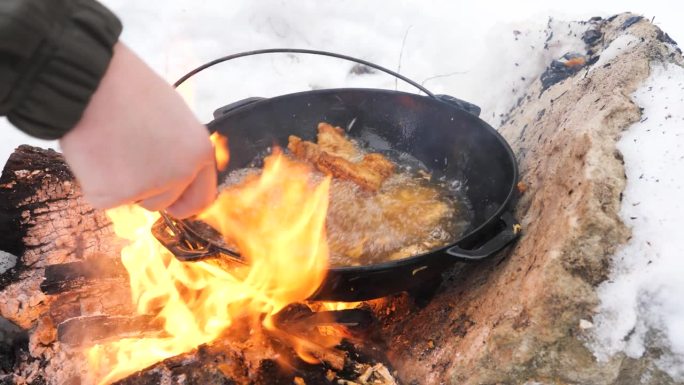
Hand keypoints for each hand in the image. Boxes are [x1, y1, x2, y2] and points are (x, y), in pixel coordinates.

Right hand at [60, 43, 216, 217]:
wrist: (90, 82)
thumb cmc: (129, 89)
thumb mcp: (173, 116)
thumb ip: (179, 149)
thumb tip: (173, 171)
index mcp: (200, 152)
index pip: (202, 197)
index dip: (184, 201)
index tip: (173, 203)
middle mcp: (181, 174)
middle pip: (164, 202)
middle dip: (146, 190)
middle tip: (127, 159)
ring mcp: (148, 187)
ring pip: (134, 200)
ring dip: (121, 184)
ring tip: (110, 147)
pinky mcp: (113, 195)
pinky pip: (103, 198)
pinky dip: (94, 181)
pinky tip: (93, 152)